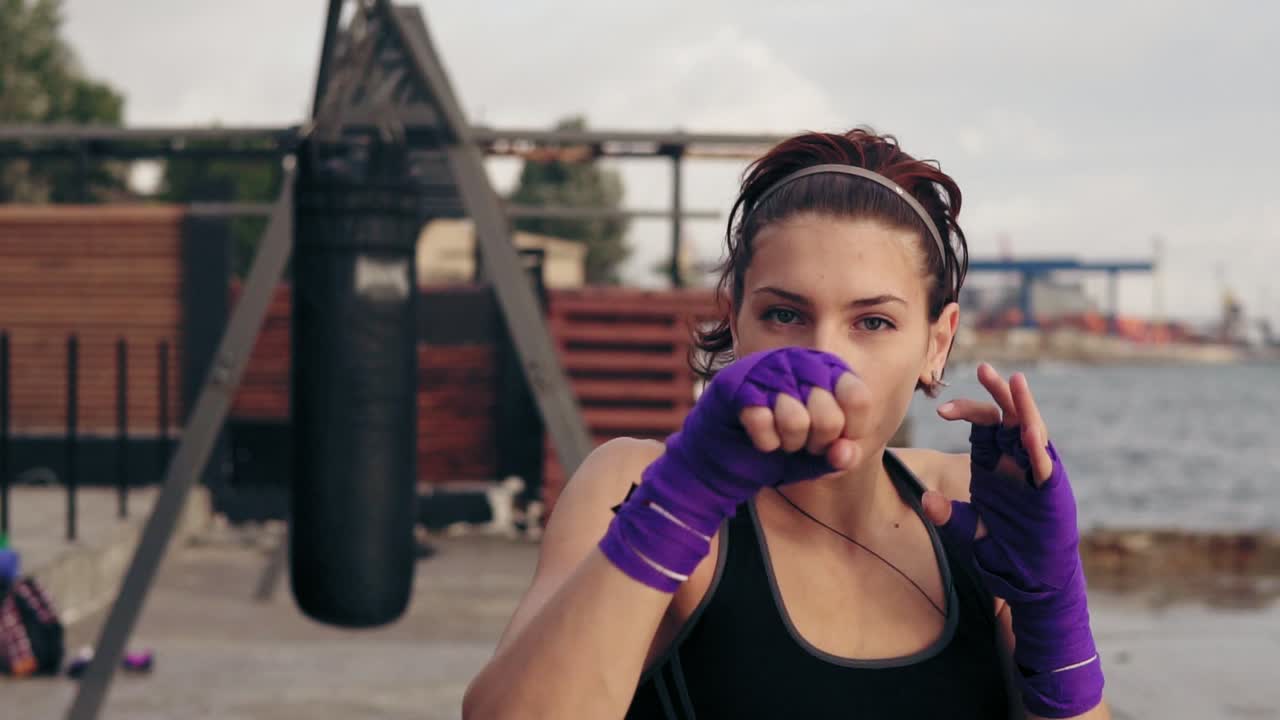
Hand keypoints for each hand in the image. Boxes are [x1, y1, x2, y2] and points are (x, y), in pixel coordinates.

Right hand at [599, 347, 871, 592]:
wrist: (726, 462)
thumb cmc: (780, 450)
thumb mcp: (820, 457)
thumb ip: (842, 456)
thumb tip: (845, 453)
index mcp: (828, 370)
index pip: (858, 398)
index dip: (851, 432)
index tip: (835, 442)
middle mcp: (799, 360)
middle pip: (828, 414)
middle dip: (816, 443)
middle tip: (802, 442)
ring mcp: (765, 368)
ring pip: (795, 420)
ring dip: (788, 444)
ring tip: (780, 438)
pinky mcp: (734, 384)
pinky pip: (761, 420)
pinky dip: (763, 442)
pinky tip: (759, 437)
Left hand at [920, 363, 1102, 717]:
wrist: (1032, 582)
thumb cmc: (1002, 551)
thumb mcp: (965, 530)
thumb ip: (945, 514)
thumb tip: (925, 500)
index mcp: (995, 464)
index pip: (983, 426)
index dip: (966, 411)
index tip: (941, 409)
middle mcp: (1017, 463)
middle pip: (1007, 418)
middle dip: (996, 394)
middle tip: (983, 369)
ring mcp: (1036, 476)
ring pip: (1031, 432)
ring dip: (1023, 408)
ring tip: (1014, 382)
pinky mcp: (1052, 493)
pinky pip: (1046, 466)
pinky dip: (1038, 447)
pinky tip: (1029, 431)